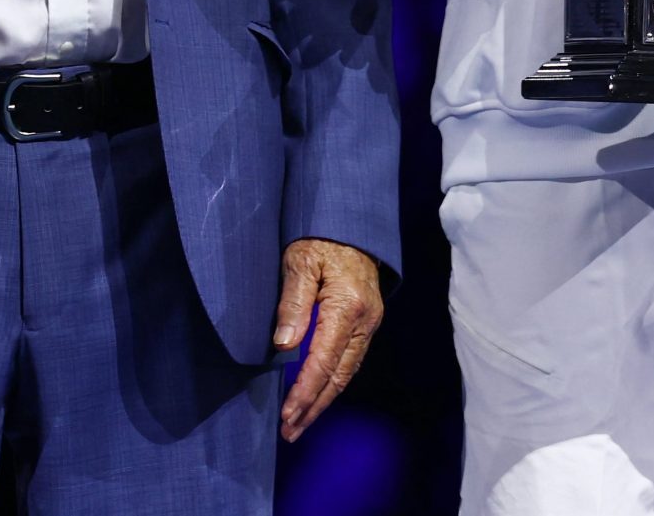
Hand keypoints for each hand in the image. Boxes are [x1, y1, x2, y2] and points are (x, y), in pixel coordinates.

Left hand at [272, 237, 383, 441]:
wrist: (352, 222)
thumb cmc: (320, 238)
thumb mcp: (299, 261)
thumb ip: (292, 302)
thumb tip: (284, 346)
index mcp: (346, 307)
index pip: (323, 361)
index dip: (304, 392)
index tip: (287, 414)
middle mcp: (364, 321)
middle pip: (339, 376)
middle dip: (314, 407)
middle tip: (290, 431)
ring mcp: (369, 323)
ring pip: (346, 373)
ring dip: (323, 399)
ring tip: (300, 422)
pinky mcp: (367, 322)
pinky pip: (350, 360)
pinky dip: (332, 382)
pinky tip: (317, 395)